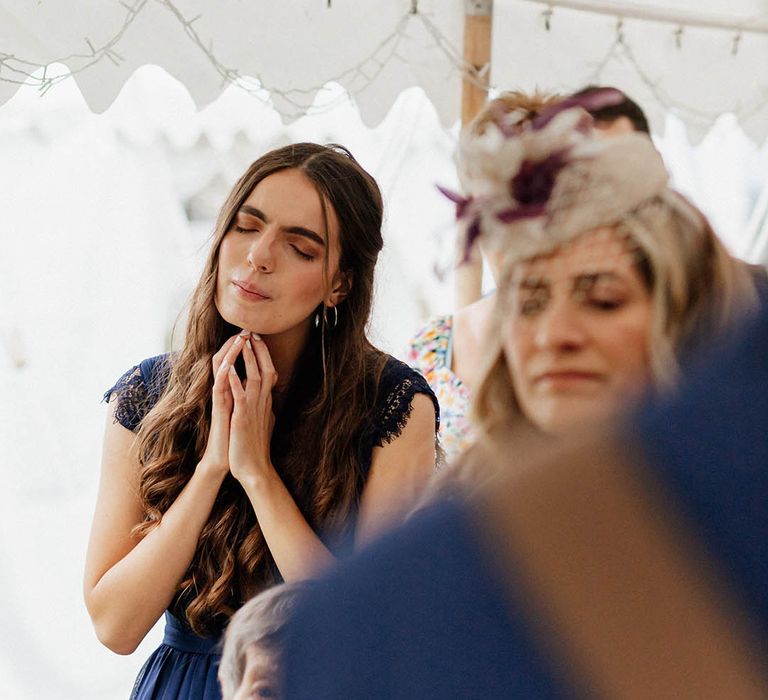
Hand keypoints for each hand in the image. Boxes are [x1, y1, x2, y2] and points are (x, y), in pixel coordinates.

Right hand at [196, 333, 245, 479]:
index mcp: (233, 390)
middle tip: (245, 328)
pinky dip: (223, 376)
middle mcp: (225, 391)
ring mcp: (221, 399)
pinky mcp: (219, 410)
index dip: (244, 348)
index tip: (255, 334)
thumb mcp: (248, 411)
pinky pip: (219, 389)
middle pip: (226, 360)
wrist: (232, 459)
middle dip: (236, 344)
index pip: (236, 362)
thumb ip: (250, 397)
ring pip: (221, 370)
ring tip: (238, 338)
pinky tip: (228, 364)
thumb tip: (259, 388)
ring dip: (229, 353)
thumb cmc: (239, 436)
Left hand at [227, 333, 278, 485]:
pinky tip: (230, 369)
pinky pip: (239, 396)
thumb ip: (265, 408)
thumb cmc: (255, 447)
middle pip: (264, 370)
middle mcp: (262, 403)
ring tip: (243, 342)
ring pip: (254, 378)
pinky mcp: (242, 418)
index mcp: (265, 403)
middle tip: (253, 333)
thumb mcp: (263, 422)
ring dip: (249, 359)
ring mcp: (253, 410)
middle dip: (258, 351)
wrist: (254, 469)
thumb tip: (269, 399)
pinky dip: (235, 381)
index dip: (264, 356)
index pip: (268, 373)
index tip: (257, 341)